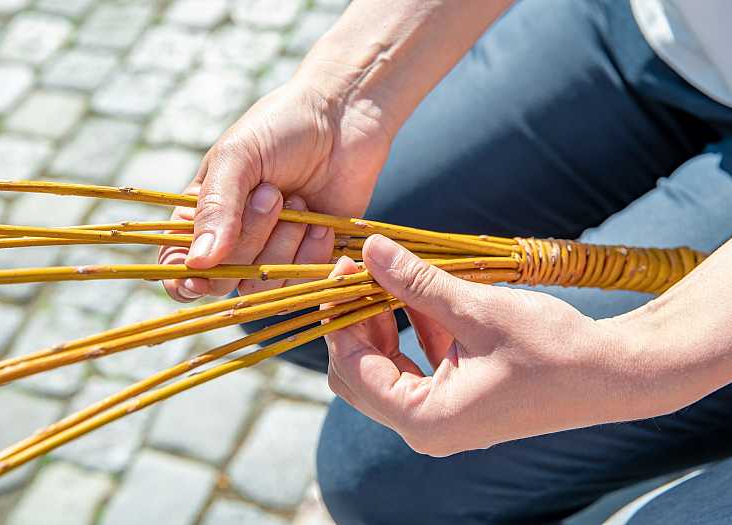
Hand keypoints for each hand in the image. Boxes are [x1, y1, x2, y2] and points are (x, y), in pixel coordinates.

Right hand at [159, 76, 393, 301]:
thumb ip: (216, 208)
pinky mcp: (310, 261)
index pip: (177, 270)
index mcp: (201, 216)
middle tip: (272, 193)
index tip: (202, 273)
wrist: (345, 118)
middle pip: (223, 280)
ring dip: (283, 246)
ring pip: (262, 285)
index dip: (185, 281)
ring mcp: (272, 254)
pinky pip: (301, 284)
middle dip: (249, 241)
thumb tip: (198, 264)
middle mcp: (233, 242)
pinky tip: (320, 221)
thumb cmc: (282, 127)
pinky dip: (311, 255)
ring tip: (299, 202)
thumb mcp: (238, 157)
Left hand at [324, 235, 669, 456]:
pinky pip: (413, 367)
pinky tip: (423, 299)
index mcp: (425, 420)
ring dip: (382, 324)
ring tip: (392, 277)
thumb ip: (417, 282)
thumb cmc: (552, 348)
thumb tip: (370, 248)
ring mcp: (440, 419)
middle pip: (360, 373)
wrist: (612, 374)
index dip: (341, 316)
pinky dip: (409, 333)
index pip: (353, 368)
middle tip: (361, 270)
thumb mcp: (477, 309)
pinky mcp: (455, 402)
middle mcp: (425, 429)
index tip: (343, 268)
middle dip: (356, 321)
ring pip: (383, 369)